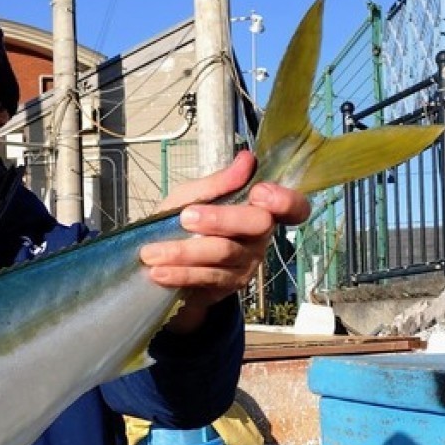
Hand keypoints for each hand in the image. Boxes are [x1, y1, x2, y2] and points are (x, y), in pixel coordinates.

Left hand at [139, 151, 310, 332]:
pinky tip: (159, 271)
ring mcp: (246, 264)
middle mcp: (259, 237)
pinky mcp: (228, 286)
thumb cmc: (181, 222)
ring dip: (184, 252)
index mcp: (258, 209)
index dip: (286, 201)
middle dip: (221, 219)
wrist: (160, 262)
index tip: (259, 193)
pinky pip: (207, 278)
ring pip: (224, 253)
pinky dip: (180, 273)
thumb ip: (218, 182)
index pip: (292, 207)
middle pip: (256, 225)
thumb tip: (246, 158)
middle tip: (185, 217)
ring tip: (152, 252)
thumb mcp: (192, 196)